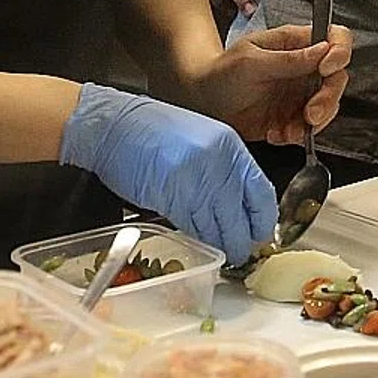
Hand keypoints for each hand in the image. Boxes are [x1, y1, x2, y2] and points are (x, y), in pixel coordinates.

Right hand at [60, 84, 277, 262]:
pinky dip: (198, 239)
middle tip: (241, 252)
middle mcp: (216, 162)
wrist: (114, 124)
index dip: (263, 219)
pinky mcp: (170, 196)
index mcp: (229, 145)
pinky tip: (200, 243)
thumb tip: (240, 205)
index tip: (261, 234)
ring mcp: (194, 180)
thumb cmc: (152, 130)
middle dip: (242, 241)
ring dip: (220, 244)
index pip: (261, 192)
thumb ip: (223, 168)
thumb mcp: (201, 140)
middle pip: (239, 216)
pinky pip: (192, 227)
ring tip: (222, 253)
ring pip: (217, 226)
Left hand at [194, 21, 349, 146]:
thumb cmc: (222, 71)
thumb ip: (288, 59)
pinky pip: (309, 128)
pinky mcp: (293, 117)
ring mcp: (300, 93)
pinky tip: (275, 134)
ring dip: (314, 123)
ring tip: (288, 131)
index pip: (334, 38)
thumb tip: (322, 50)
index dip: (339, 52)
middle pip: (337, 78)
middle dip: (327, 98)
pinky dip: (297, 136)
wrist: (204, 101)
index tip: (326, 69)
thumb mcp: (251, 61)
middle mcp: (304, 67)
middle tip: (309, 113)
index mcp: (296, 43)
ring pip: (328, 106)